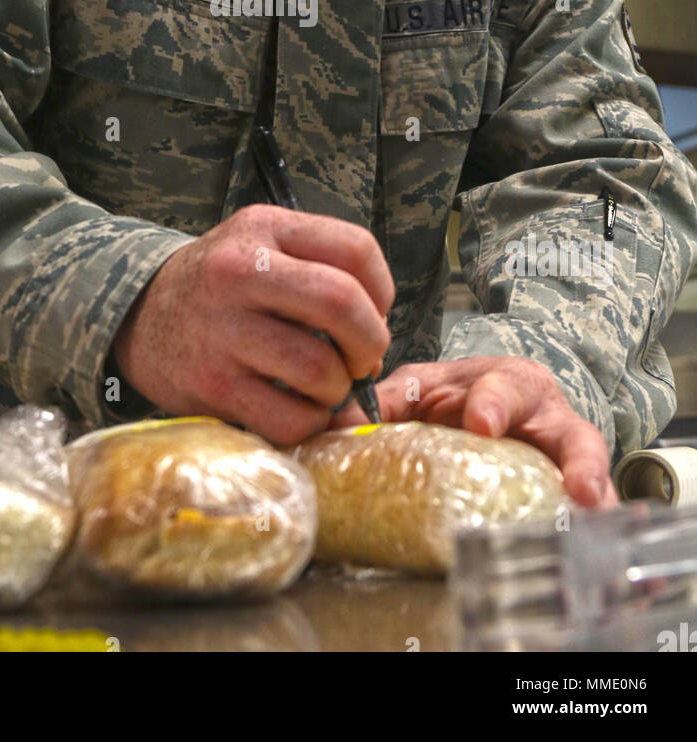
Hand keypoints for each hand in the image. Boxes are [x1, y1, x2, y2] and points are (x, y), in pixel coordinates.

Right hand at [113, 203, 394, 444]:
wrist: (139, 314)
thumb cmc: (220, 284)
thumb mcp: (261, 242)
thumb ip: (320, 263)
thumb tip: (379, 325)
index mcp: (263, 228)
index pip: (355, 248)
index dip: (383, 290)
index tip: (374, 313)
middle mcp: (239, 272)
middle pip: (342, 304)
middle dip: (370, 342)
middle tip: (362, 359)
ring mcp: (222, 331)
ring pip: (319, 369)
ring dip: (338, 389)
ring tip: (323, 384)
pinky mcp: (211, 386)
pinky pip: (289, 417)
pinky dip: (309, 422)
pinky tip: (297, 408)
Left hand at [330, 355, 617, 508]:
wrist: (482, 410)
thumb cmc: (452, 397)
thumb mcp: (417, 389)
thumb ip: (383, 403)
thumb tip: (337, 422)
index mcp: (507, 382)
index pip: (504, 387)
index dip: (492, 404)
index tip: (479, 424)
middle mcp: (548, 418)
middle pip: (574, 435)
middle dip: (577, 462)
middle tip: (576, 489)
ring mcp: (566, 460)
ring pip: (595, 479)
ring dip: (597, 505)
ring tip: (595, 530)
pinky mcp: (570, 494)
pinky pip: (589, 514)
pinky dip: (590, 532)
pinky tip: (587, 552)